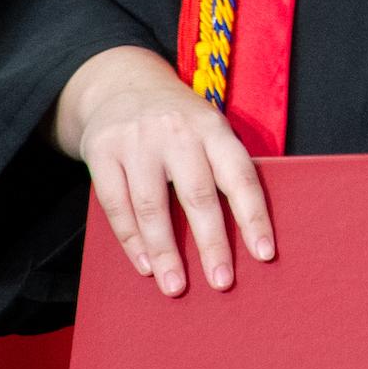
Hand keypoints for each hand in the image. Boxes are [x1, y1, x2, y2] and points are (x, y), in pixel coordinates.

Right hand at [52, 45, 272, 297]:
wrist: (122, 82)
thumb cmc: (179, 123)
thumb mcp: (208, 129)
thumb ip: (223, 168)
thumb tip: (246, 234)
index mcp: (213, 128)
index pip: (240, 176)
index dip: (254, 216)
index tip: (265, 254)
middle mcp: (177, 132)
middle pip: (197, 195)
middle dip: (212, 243)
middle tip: (222, 282)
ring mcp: (137, 141)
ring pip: (152, 206)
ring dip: (165, 251)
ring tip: (176, 286)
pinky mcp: (102, 152)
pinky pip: (115, 204)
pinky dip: (131, 240)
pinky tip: (145, 265)